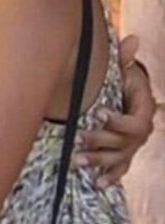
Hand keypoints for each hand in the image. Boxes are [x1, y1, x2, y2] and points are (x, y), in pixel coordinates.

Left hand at [77, 35, 154, 186]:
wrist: (126, 94)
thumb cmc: (123, 79)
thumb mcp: (125, 69)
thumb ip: (125, 59)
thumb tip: (132, 39)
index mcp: (145, 109)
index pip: (136, 122)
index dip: (119, 121)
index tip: (99, 113)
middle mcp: (142, 132)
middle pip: (124, 143)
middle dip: (101, 141)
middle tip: (78, 137)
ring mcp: (134, 146)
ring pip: (118, 159)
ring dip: (98, 161)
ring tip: (77, 161)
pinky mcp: (124, 155)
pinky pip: (120, 169)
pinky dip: (109, 177)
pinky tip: (97, 184)